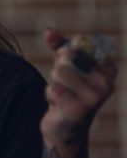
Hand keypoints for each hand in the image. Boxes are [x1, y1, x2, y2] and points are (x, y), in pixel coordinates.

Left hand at [40, 28, 117, 150]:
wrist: (65, 126)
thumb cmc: (68, 90)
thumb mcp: (64, 64)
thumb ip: (58, 46)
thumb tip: (49, 31)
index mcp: (108, 68)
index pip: (79, 43)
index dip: (65, 51)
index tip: (70, 65)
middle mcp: (107, 83)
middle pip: (67, 57)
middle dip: (58, 69)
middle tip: (65, 84)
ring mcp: (94, 98)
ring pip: (58, 72)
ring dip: (53, 83)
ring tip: (62, 94)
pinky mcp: (79, 111)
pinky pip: (52, 89)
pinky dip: (50, 95)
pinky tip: (58, 104)